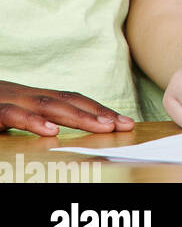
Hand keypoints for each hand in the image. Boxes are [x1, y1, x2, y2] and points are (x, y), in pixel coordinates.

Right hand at [0, 80, 135, 136]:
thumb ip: (34, 119)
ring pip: (47, 105)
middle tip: (124, 125)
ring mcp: (8, 100)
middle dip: (98, 112)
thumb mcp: (10, 114)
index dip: (98, 108)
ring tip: (102, 127)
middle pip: (67, 100)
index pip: (72, 99)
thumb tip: (61, 131)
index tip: (124, 122)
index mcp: (31, 96)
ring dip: (77, 116)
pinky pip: (12, 115)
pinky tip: (50, 131)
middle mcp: (24, 94)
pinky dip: (33, 122)